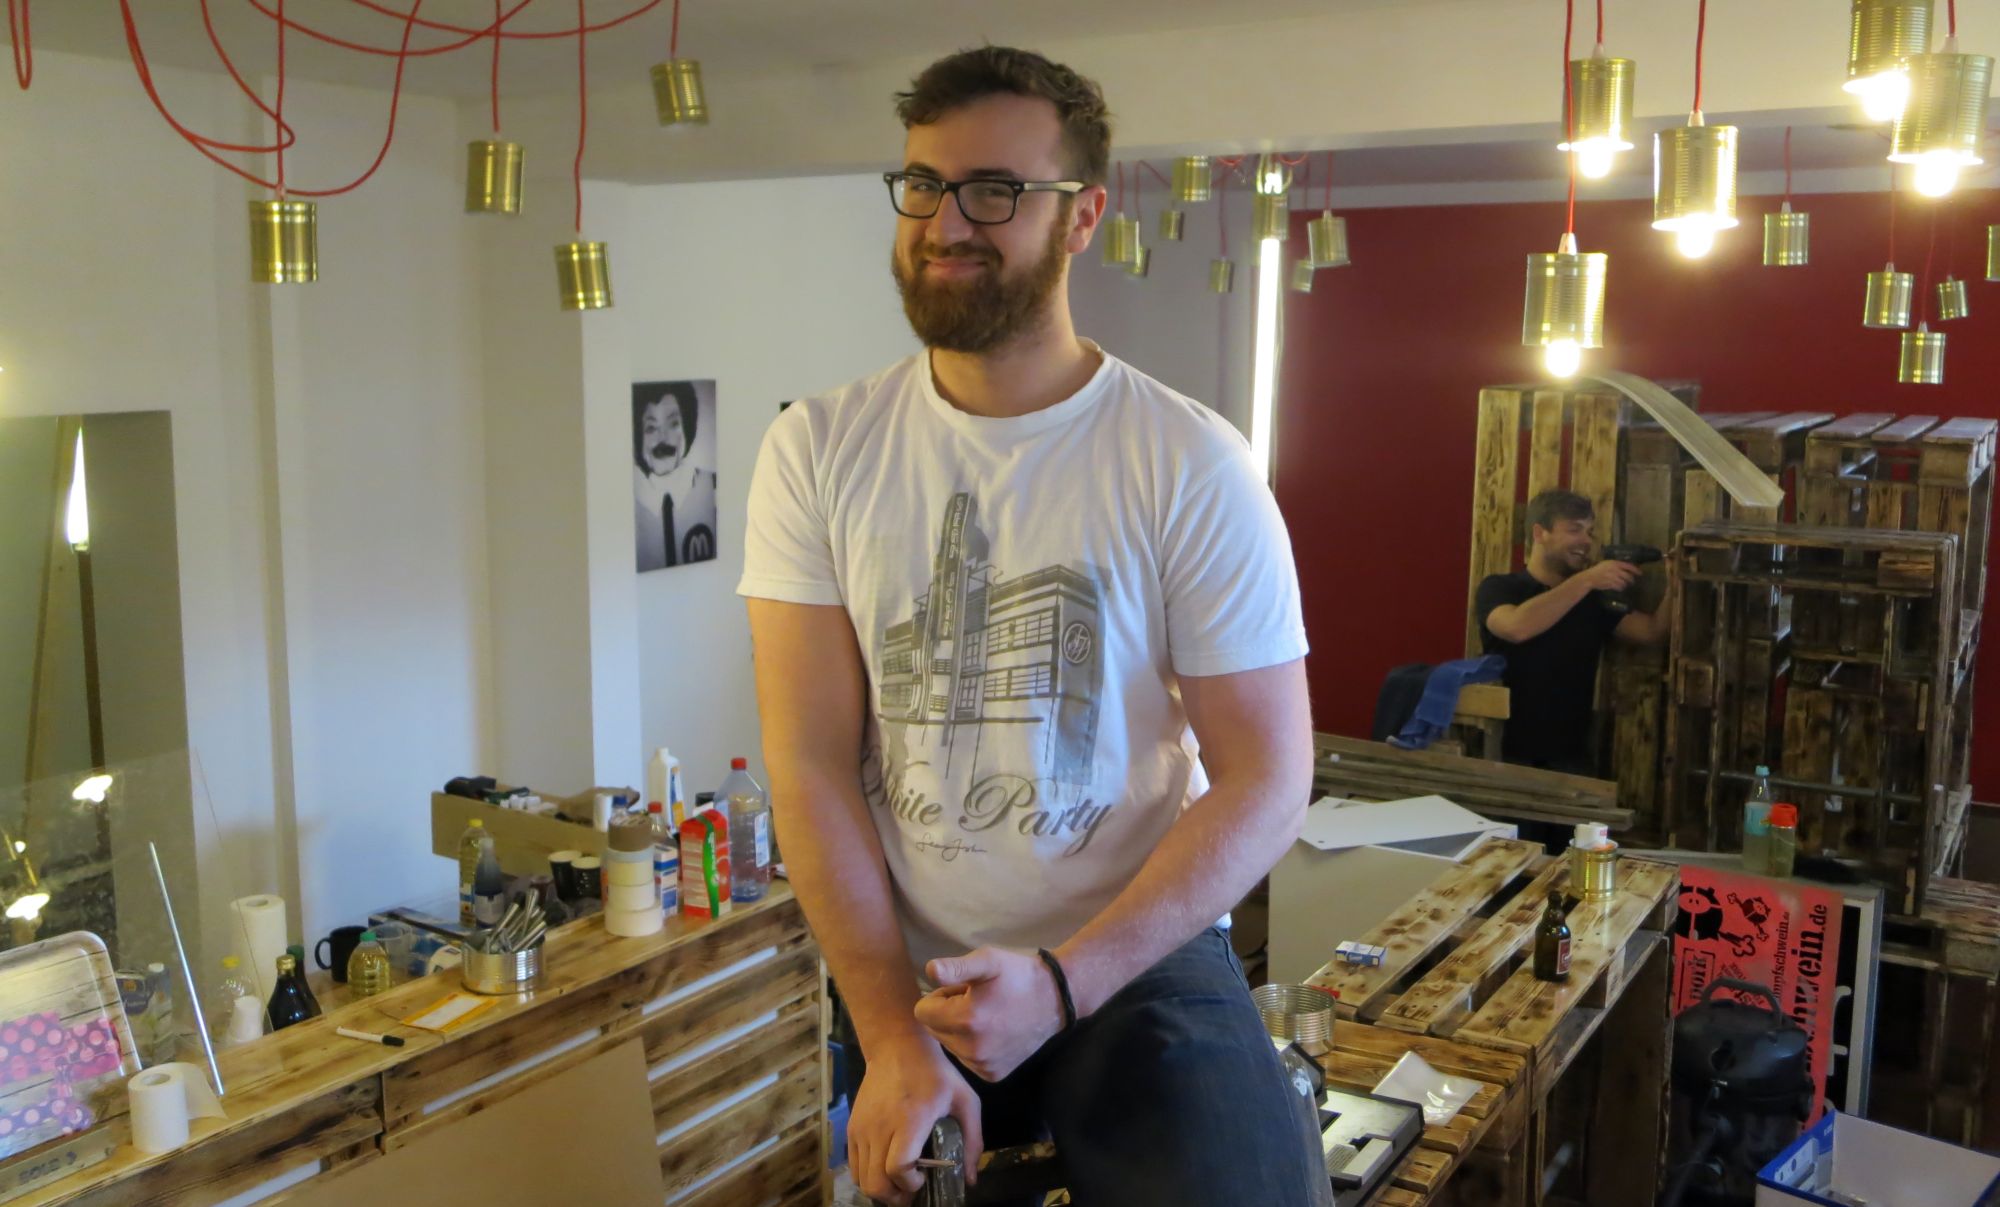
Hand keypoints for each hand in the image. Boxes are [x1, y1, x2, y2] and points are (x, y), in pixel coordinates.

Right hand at [850, 1035, 983, 1205]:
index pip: (898, 1168)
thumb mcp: (965, 1101)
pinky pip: (853, 1166)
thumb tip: (971, 1179)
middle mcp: (880, 1127)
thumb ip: (972, 1141)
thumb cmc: (935, 1073)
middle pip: (876, 1182)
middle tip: (912, 1191)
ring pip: (861, 1178)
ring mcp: (861, 1128)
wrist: (896, 1046)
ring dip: (880, 1190)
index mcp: (910, 1120)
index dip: (910, 1184)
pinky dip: (867, 1176)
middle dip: (895, 1197)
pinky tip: (884, 1170)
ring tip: (898, 1184)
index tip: (923, 1178)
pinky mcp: (852, 1127)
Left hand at [915, 946, 1063, 1082]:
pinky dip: (973, 1046)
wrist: (1054, 999)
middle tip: (976, 1001)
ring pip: (949, 1046)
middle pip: (933, 1030)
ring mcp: (982, 1066)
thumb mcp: (988, 961)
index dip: (940, 996)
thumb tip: (929, 970)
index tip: (963, 990)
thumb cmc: (1018, 975)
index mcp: (965, 1020)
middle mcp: (971, 1049)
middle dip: (948, 1014)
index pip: (922, 1011)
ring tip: (987, 1015)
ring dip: (960, 1031)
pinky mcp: (992, 1075)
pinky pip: (966, 1059)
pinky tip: (994, 1032)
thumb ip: (956, 967)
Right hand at [1579, 560, 1639, 591]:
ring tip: (1625, 585)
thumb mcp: (1606, 564)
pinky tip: (1620, 588)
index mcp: (1614, 563)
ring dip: (1625, 584)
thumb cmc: (1597, 570)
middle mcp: (1615, 570)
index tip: (1640, 573)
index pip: (1628, 566)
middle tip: (1632, 581)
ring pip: (1624, 582)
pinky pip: (1620, 587)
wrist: (1589, 578)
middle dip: (1631, 579)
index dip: (1636, 570)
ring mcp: (1613, 577)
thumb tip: (1626, 567)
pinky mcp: (1611, 584)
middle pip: (1628, 576)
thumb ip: (1615, 565)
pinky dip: (1621, 588)